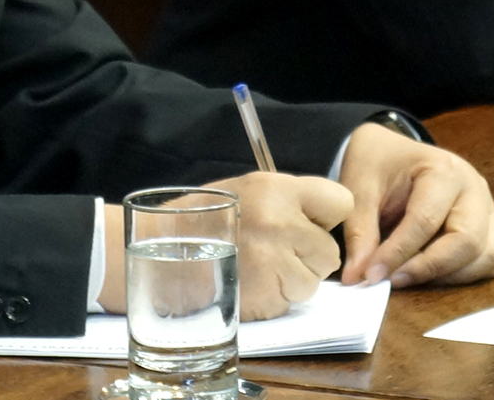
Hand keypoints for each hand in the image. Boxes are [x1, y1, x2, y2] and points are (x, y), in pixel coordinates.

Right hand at [96, 176, 349, 318]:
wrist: (152, 250)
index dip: (325, 217)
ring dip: (291, 282)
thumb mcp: (247, 191)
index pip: (341, 202)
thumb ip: (288, 201)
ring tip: (257, 269)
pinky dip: (272, 300)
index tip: (309, 223)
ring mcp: (272, 262)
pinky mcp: (262, 296)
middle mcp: (280, 223)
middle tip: (276, 252)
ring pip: (312, 282)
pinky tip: (246, 284)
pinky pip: (287, 303)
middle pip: (329, 251)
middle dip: (308, 257)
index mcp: (277, 189)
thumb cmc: (201, 219)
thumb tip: (322, 219)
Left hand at [337, 121, 493, 290]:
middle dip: (428, 269)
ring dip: (449, 277)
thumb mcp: (359, 191)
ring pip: (486, 257)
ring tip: (409, 276)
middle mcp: (474, 188)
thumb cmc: (377, 167)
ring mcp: (487, 208)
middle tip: (391, 281)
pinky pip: (489, 262)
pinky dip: (463, 276)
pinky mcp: (490, 228)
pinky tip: (429, 273)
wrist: (390, 153)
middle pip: (467, 241)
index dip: (397, 254)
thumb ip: (360, 235)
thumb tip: (357, 278)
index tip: (371, 277)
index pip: (425, 221)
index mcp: (443, 169)